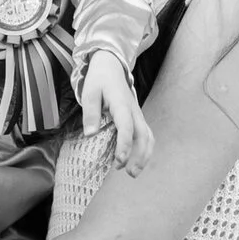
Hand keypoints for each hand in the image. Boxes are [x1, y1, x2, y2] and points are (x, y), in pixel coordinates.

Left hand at [80, 55, 155, 176]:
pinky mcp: (137, 118)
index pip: (127, 128)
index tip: (119, 161)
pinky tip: (136, 160)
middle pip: (143, 135)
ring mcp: (138, 115)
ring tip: (134, 172)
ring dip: (145, 155)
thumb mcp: (90, 93)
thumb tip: (90, 134)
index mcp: (122, 105)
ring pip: (148, 137)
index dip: (124, 145)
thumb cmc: (99, 80)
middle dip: (140, 156)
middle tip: (129, 173)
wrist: (111, 66)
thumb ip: (90, 113)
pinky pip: (146, 135)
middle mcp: (134, 111)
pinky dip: (145, 149)